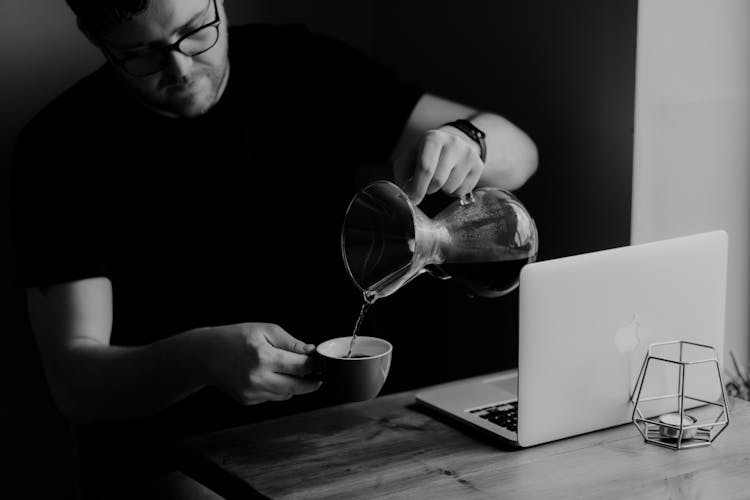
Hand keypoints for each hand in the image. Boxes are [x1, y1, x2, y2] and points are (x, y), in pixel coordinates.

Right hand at [197, 322, 321, 404]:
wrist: (205, 354)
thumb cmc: (235, 337)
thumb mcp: (264, 330)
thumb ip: (290, 342)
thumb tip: (311, 352)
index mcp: (264, 357)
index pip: (301, 366)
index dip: (315, 365)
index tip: (320, 362)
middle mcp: (258, 378)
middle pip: (297, 387)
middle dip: (311, 382)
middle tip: (317, 376)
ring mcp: (252, 392)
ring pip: (286, 395)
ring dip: (293, 385)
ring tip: (290, 372)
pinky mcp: (247, 400)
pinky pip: (272, 397)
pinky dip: (277, 388)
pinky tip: (269, 376)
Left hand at [393, 127, 484, 204]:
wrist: (450, 145)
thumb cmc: (424, 155)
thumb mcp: (408, 159)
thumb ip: (402, 176)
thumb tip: (408, 196)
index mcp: (432, 138)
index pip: (425, 168)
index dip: (418, 188)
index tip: (414, 199)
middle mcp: (453, 143)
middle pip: (438, 181)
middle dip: (428, 189)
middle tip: (426, 185)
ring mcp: (468, 153)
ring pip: (450, 188)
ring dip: (441, 190)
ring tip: (440, 178)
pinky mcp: (478, 165)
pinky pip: (462, 191)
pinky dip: (453, 191)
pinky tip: (451, 179)